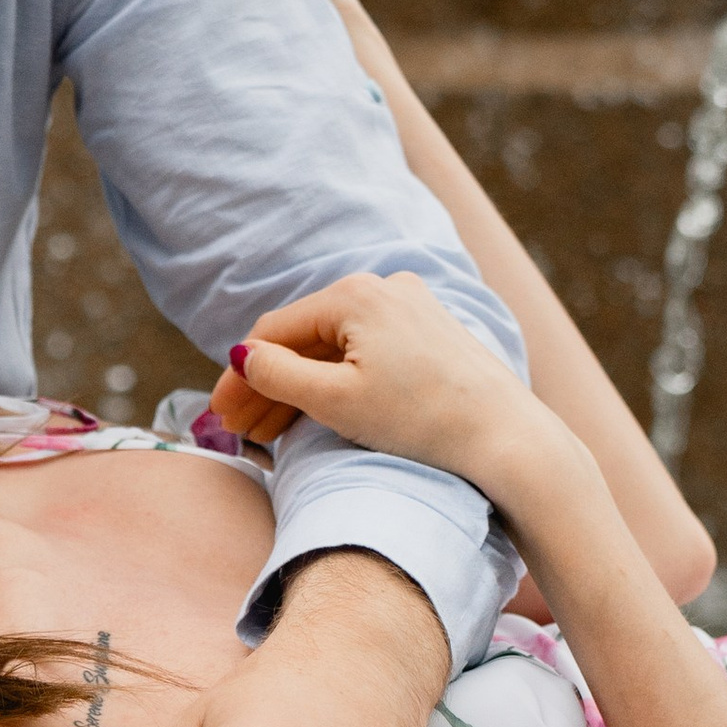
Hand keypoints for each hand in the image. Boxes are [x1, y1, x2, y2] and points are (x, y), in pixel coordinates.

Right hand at [215, 268, 560, 508]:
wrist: (508, 439)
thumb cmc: (422, 420)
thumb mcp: (337, 401)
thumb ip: (279, 375)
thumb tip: (242, 354)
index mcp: (355, 294)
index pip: (275, 331)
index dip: (240, 375)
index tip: (218, 416)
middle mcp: (384, 288)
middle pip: (305, 339)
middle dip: (267, 386)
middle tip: (237, 430)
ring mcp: (411, 308)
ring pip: (336, 349)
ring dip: (300, 387)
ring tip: (269, 434)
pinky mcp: (431, 334)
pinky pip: (366, 354)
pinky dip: (337, 383)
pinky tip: (317, 413)